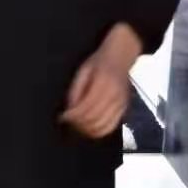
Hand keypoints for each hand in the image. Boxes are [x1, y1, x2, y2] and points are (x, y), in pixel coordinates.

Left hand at [62, 23, 142, 138]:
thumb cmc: (100, 61)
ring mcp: (121, 103)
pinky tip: (90, 127)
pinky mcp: (124, 109)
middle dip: (78, 124)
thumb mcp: (83, 70)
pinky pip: (111, 127)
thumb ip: (76, 90)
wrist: (121, 57)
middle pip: (94, 119)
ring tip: (77, 126)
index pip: (86, 106)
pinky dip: (99, 131)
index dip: (73, 115)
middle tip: (68, 122)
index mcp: (103, 82)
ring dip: (88, 130)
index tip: (62, 117)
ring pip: (103, 127)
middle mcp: (115, 94)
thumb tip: (69, 110)